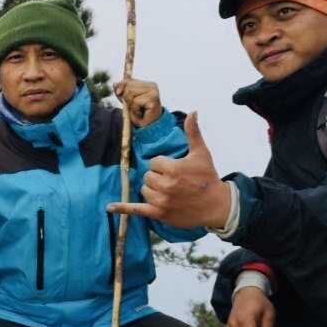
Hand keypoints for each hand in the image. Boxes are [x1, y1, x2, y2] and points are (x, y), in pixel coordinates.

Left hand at [107, 110, 230, 228]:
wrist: (216, 205)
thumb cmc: (208, 177)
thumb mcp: (201, 153)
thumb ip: (193, 132)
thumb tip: (193, 112)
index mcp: (173, 169)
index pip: (153, 163)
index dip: (163, 165)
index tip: (175, 169)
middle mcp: (166, 185)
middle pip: (148, 176)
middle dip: (158, 177)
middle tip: (173, 181)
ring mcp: (161, 201)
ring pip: (144, 190)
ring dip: (152, 189)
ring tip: (168, 191)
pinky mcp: (159, 213)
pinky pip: (136, 210)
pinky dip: (123, 208)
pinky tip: (110, 207)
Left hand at [114, 77, 162, 128]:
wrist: (149, 127)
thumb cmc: (139, 113)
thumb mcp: (127, 101)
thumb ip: (121, 92)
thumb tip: (115, 84)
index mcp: (146, 84)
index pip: (128, 81)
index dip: (121, 89)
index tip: (120, 94)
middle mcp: (152, 86)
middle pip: (128, 88)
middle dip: (127, 100)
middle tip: (135, 108)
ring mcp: (154, 92)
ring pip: (131, 95)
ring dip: (131, 106)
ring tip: (138, 111)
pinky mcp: (153, 99)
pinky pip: (135, 102)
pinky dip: (134, 110)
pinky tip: (141, 114)